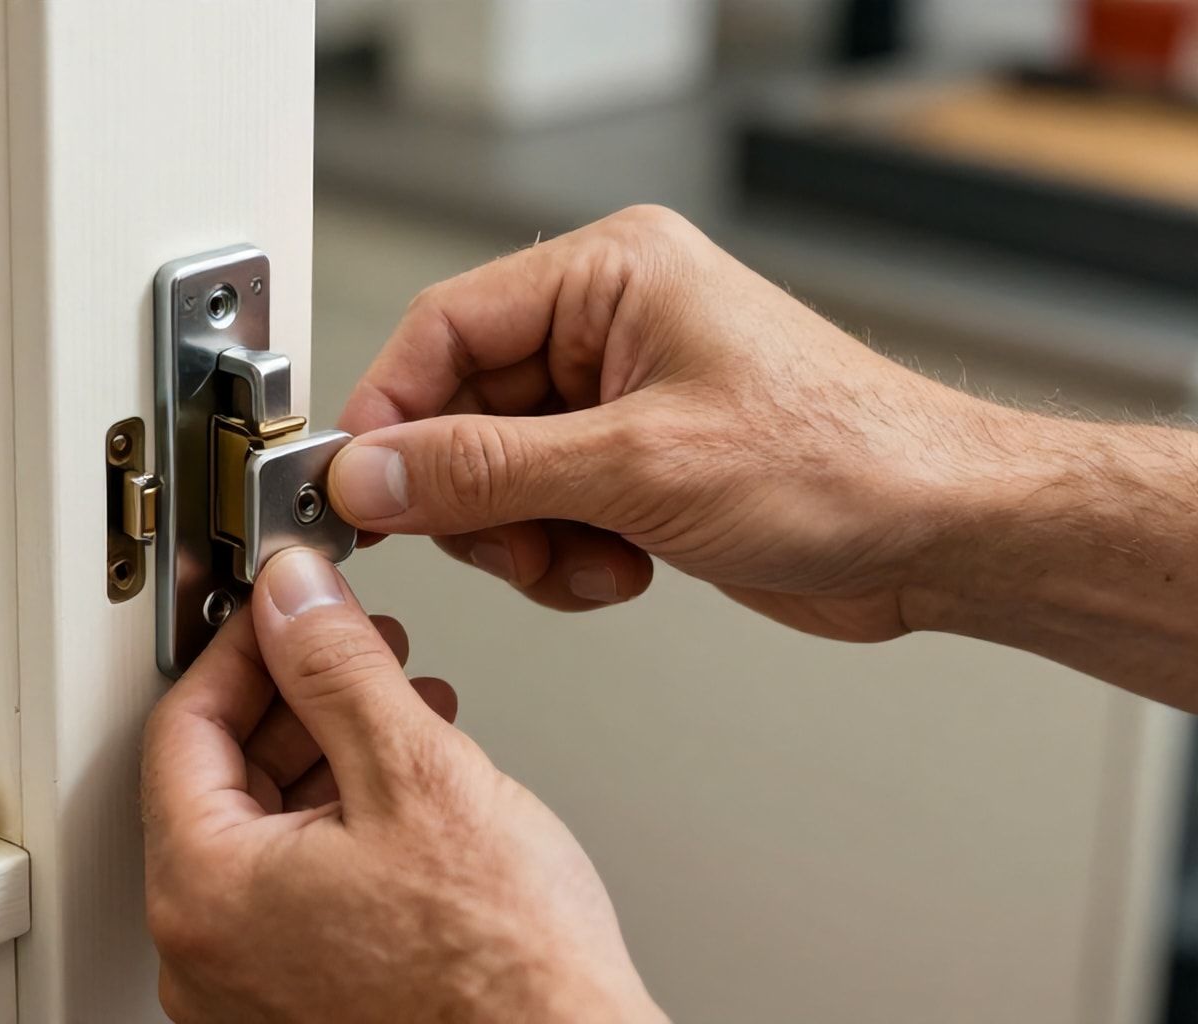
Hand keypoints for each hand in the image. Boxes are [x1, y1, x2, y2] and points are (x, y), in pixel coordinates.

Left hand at [142, 549, 663, 1022]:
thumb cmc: (505, 975)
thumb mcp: (416, 773)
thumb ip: (336, 666)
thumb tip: (294, 596)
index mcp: (206, 895)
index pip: (182, 727)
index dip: (243, 648)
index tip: (286, 610)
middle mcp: (207, 957)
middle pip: (220, 779)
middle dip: (297, 698)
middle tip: (353, 646)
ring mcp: (251, 993)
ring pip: (265, 834)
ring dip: (329, 754)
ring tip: (403, 707)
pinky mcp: (302, 1009)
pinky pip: (295, 892)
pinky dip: (343, 824)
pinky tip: (409, 788)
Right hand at [329, 205, 1008, 642]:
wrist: (942, 535)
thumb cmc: (844, 461)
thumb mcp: (637, 465)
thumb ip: (484, 470)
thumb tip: (373, 477)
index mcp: (608, 276)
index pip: (443, 329)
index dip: (391, 413)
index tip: (361, 489)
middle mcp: (606, 327)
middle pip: (460, 411)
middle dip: (476, 497)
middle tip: (505, 543)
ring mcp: (618, 400)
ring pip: (495, 475)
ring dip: (524, 538)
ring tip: (588, 556)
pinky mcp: (633, 465)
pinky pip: (541, 513)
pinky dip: (563, 556)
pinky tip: (622, 565)